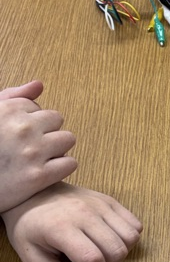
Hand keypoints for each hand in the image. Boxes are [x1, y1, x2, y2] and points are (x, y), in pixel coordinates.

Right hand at [0, 80, 76, 211]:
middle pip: (56, 120)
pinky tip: (46, 172)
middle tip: (30, 147)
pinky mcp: (38, 177)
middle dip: (45, 131)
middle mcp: (22, 128)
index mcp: (8, 110)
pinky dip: (61, 168)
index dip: (29, 121)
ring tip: (39, 158)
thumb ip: (12, 97)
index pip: (38, 107)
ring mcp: (32, 152)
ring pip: (68, 139)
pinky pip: (70, 163)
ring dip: (57, 148)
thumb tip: (39, 85)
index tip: (16, 135)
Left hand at [1, 183, 141, 261]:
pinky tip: (111, 244)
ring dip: (122, 256)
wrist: (31, 195)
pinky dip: (129, 240)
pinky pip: (134, 224)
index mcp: (60, 227)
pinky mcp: (109, 201)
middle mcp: (84, 212)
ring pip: (130, 237)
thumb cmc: (29, 229)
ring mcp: (100, 204)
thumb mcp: (31, 260)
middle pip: (116, 250)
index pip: (92, 260)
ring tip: (104, 260)